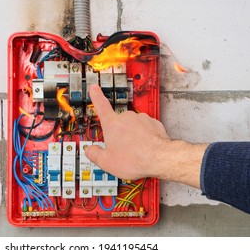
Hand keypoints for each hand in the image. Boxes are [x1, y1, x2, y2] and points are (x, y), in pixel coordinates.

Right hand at [85, 84, 206, 187]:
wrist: (159, 159)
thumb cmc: (134, 159)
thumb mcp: (106, 162)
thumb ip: (94, 154)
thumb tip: (90, 150)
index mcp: (112, 124)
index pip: (101, 105)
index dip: (96, 96)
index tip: (94, 88)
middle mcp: (127, 117)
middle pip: (118, 123)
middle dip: (119, 134)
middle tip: (121, 149)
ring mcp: (142, 119)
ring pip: (133, 126)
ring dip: (132, 136)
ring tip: (135, 151)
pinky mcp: (154, 123)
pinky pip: (146, 129)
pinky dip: (144, 137)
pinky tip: (145, 148)